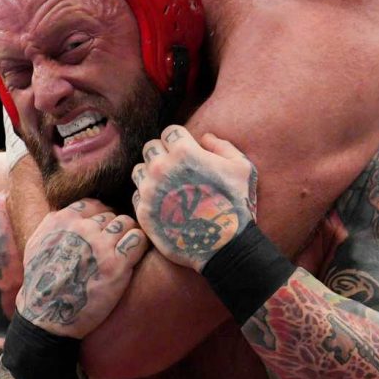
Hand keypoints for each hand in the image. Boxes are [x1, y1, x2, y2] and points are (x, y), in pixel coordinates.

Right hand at [16, 198, 148, 338]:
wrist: (48, 314)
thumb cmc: (41, 282)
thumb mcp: (36, 243)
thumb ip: (52, 222)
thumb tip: (66, 210)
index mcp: (63, 220)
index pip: (94, 205)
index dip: (101, 217)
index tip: (102, 232)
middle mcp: (83, 229)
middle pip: (112, 215)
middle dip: (114, 230)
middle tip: (112, 248)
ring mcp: (101, 246)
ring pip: (127, 224)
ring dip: (128, 235)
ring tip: (123, 252)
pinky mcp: (116, 265)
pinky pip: (139, 240)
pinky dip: (140, 245)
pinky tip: (133, 257)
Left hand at [132, 125, 258, 270]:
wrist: (223, 246)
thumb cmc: (235, 205)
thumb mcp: (241, 168)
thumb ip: (222, 146)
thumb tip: (204, 137)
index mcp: (184, 152)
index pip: (169, 132)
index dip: (179, 140)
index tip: (186, 151)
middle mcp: (161, 168)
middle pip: (150, 148)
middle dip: (162, 154)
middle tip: (176, 168)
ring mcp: (150, 190)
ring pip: (139, 170)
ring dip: (151, 174)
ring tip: (167, 186)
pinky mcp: (143, 212)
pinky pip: (137, 195)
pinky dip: (148, 196)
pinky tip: (163, 204)